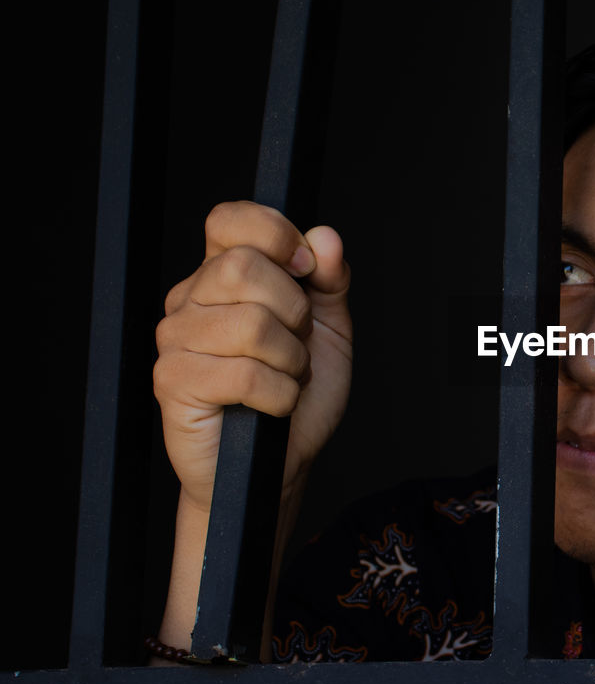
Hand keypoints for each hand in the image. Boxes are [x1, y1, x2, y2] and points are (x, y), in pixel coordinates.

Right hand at [153, 201, 352, 512]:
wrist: (280, 464)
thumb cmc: (299, 395)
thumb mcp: (330, 329)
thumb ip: (331, 280)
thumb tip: (325, 236)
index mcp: (223, 274)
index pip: (230, 219)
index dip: (276, 234)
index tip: (306, 269)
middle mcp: (191, 299)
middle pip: (243, 266)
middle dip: (293, 309)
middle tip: (297, 343)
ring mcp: (175, 339)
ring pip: (250, 323)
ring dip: (291, 360)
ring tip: (286, 378)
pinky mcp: (173, 382)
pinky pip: (243, 373)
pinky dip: (279, 394)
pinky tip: (273, 405)